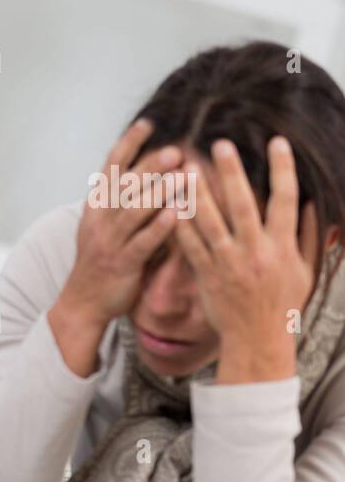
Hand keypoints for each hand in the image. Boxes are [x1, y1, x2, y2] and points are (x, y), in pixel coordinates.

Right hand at [49, 119, 184, 374]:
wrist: (83, 302)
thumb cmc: (103, 262)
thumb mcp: (105, 226)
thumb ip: (124, 202)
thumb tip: (151, 172)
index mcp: (96, 206)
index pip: (111, 167)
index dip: (128, 144)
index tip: (147, 123)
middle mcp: (101, 220)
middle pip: (126, 185)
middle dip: (150, 165)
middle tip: (175, 149)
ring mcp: (109, 241)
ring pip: (135, 210)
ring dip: (160, 191)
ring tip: (183, 176)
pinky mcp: (121, 263)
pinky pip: (142, 242)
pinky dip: (160, 227)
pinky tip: (178, 214)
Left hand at [173, 137, 313, 383]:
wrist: (257, 339)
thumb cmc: (283, 304)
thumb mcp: (305, 270)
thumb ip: (309, 236)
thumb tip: (311, 203)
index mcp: (283, 247)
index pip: (286, 200)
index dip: (283, 170)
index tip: (278, 143)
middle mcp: (255, 252)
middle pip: (242, 205)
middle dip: (231, 173)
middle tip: (220, 145)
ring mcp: (227, 264)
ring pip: (209, 223)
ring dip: (197, 194)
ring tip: (185, 169)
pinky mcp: (205, 275)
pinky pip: (189, 246)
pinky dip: (179, 225)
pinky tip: (169, 204)